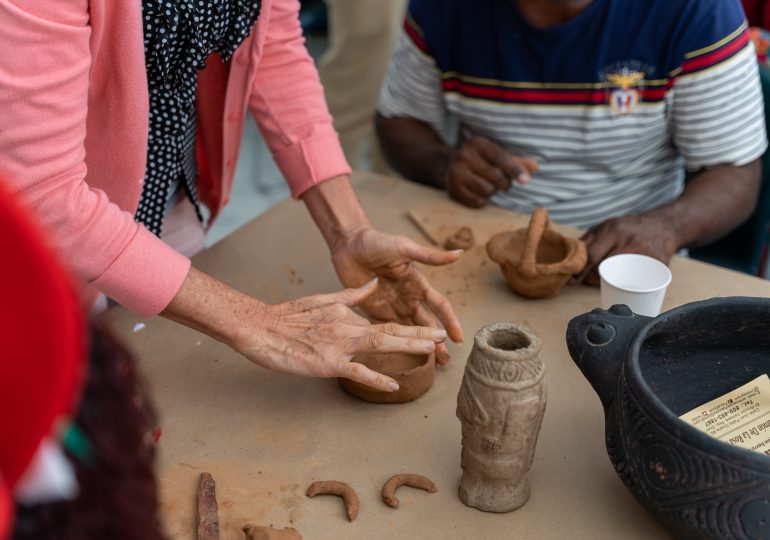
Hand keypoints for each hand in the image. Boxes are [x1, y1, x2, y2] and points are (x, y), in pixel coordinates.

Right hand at [229, 279, 447, 391]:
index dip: (411, 327)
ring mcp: (339, 344)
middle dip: (419, 334)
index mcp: (348, 313)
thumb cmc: (289, 316)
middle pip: (390, 330)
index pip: (385, 321)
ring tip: (430, 351)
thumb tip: (374, 284)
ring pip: (380, 344)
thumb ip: (352, 294)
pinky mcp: (327, 363)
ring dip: (407, 346)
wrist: (261, 327)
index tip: (431, 331)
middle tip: (441, 338)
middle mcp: (348, 326)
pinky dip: (377, 378)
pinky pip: (357, 372)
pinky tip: (394, 385)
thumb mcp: (323, 298)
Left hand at [330, 227, 463, 364]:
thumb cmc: (377, 242)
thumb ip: (429, 256)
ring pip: (410, 330)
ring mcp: (392, 305)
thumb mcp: (404, 247)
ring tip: (430, 364)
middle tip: (446, 362)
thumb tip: (458, 253)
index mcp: (418, 283)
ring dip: (419, 345)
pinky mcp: (374, 310)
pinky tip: (401, 355)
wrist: (349, 244)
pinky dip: (396, 342)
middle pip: (426, 324)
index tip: (458, 338)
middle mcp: (408, 297)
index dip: (450, 321)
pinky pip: (388, 330)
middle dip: (436, 342)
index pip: (439, 306)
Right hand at [446, 136, 537, 207]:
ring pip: (487, 190)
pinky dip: (483, 199)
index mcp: (477, 144)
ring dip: (493, 191)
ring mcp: (456, 174)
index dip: (515, 169)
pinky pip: (477, 201)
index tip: (526, 180)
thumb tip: (534, 167)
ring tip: (489, 185)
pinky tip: (479, 191)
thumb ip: (516, 160)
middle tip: (503, 182)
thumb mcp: (496, 154)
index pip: (500, 158)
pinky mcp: (453, 189)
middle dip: (505, 183)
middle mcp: (464, 156)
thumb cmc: (481, 159)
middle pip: (495, 176)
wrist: (448, 165)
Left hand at [577, 214, 678, 285]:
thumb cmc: (628, 228)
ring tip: (602, 279)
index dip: (580, 270)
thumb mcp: (606, 227)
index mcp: (614, 231)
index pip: (591, 256)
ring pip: (618, 277)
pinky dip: (626, 285)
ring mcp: (645, 253)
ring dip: (605, 282)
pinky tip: (621, 282)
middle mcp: (629, 241)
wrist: (663, 226)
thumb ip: (588, 240)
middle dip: (590, 277)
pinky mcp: (658, 264)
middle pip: (603, 268)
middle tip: (585, 279)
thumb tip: (569, 258)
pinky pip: (637, 281)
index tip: (572, 278)